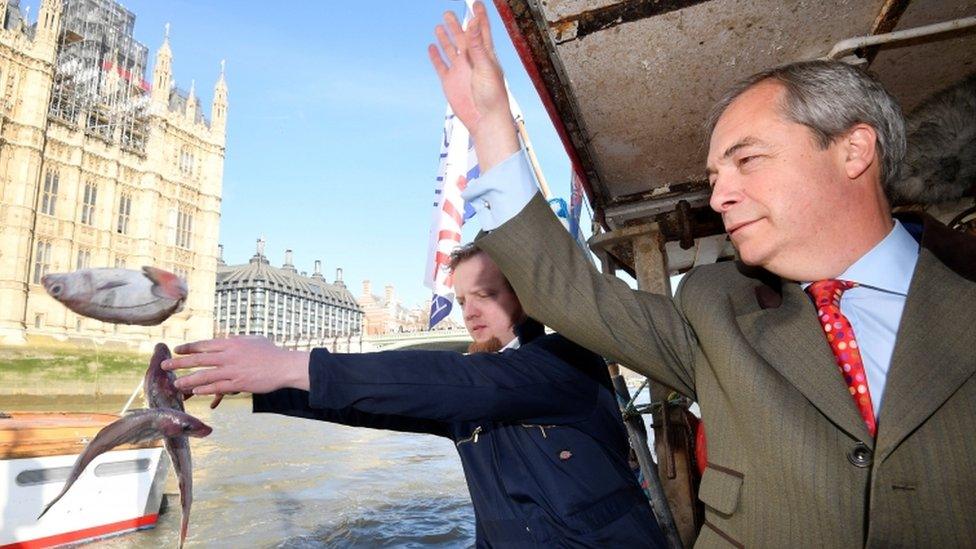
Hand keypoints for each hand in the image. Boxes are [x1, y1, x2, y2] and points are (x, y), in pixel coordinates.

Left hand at [161, 336, 309, 395]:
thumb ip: (237, 340)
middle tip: (164, 366)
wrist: (284, 366)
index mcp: (231, 343)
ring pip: (204, 375)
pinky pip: (217, 387)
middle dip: (179, 363)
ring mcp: (232, 370)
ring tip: (176, 384)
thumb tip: (227, 339)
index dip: (188, 347)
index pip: (204, 345)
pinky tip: (195, 391)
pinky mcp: (238, 384)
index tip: (176, 349)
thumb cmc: (271, 352)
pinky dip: (205, 389)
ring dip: (188, 380)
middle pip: (198, 359)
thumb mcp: (253, 340)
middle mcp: (228, 356)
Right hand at [429, 1, 518, 170]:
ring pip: (451, 49)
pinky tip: (432, 47)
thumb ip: (478, 45)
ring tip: (440, 25)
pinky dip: (436, 56)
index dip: (479, 16)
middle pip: (463, 37)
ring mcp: (460, 70)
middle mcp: (472, 60)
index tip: (476, 3)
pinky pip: (441, 65)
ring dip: (446, 37)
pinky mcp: (450, 82)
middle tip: (449, 13)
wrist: (485, 119)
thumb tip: (473, 23)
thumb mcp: (485, 66)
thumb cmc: (492, 95)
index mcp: (485, 54)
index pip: (481, 30)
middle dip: (457, 24)